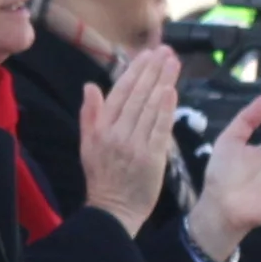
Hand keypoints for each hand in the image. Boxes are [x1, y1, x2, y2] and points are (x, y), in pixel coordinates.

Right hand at [75, 42, 183, 234]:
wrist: (113, 210)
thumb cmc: (101, 177)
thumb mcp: (87, 145)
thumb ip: (89, 114)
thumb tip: (90, 86)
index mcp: (101, 128)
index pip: (121, 92)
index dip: (135, 71)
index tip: (147, 54)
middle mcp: (118, 133)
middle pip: (139, 95)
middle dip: (153, 70)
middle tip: (166, 51)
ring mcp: (136, 145)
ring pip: (151, 108)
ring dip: (164, 82)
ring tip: (174, 63)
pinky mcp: (152, 158)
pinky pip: (160, 129)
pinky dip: (167, 109)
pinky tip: (172, 91)